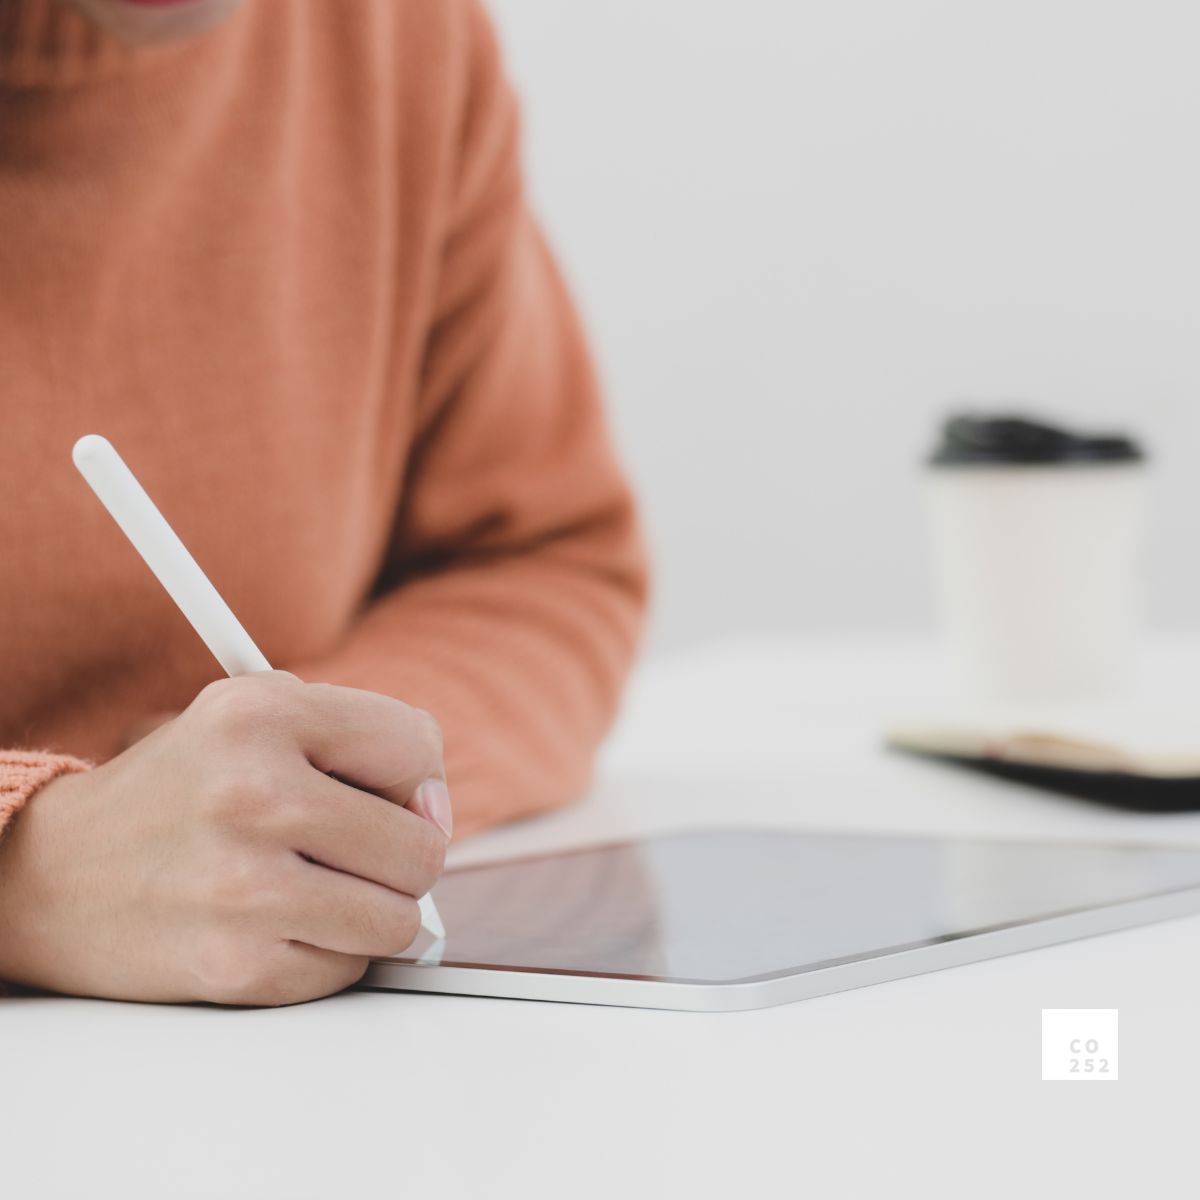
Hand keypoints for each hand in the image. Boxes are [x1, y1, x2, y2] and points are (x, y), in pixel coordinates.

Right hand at [0, 673, 450, 1005]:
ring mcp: (242, 885)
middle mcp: (251, 792)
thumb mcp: (251, 717)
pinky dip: (328, 954)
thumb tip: (437, 811)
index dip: (418, 781)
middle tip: (352, 853)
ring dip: (373, 913)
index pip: (418, 746)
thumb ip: (359, 739)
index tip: (394, 798)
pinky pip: (348, 970)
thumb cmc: (178, 792)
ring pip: (400, 921)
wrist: (51, 876)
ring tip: (319, 889)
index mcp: (260, 713)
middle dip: (402, 857)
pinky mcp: (233, 963)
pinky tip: (277, 924)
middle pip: (422, 849)